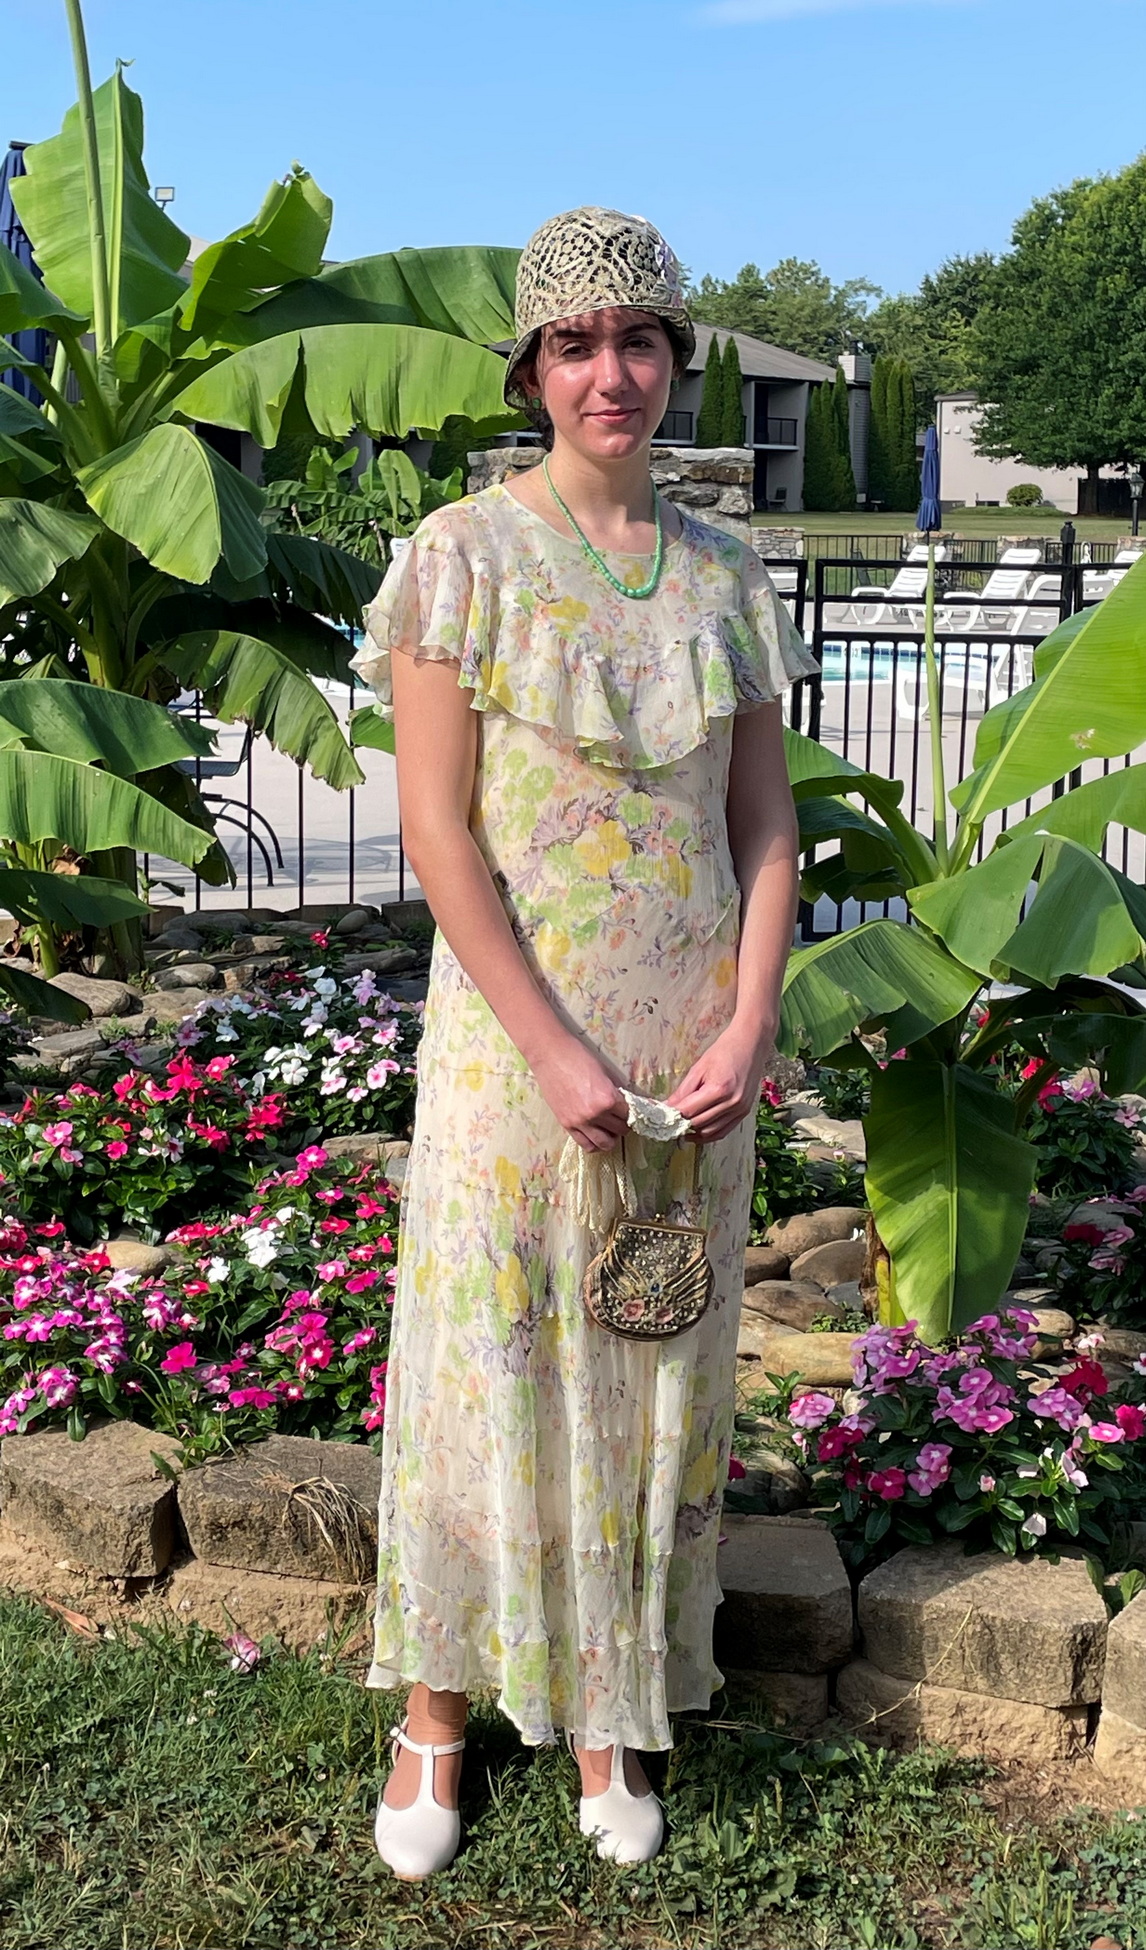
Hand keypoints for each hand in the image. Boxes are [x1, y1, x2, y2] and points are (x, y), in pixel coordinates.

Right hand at [530, 1034, 627, 1151]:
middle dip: (624, 1123)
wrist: (549, 1055)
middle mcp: (595, 1114)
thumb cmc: (578, 1057)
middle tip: (621, 1116)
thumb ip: (617, 1091)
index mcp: (608, 1098)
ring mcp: (580, 1122)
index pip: (630, 1114)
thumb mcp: (605, 1072)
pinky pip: (586, 1144)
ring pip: (605, 1143)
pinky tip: (597, 1135)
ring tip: (609, 1128)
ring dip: (611, 1137)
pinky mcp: (566, 1125)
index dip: (633, 1111)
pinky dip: (595, 1143)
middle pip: (620, 1130)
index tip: (631, 1109)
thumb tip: (627, 1103)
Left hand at [665, 1020, 773, 1142]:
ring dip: (693, 1133)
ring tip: (680, 1127)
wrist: (751, 1044)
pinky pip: (723, 1131)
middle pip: (699, 1123)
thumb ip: (683, 1091)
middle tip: (667, 1123)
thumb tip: (667, 1107)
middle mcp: (732, 1102)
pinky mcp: (744, 1113)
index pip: (689, 1111)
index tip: (659, 1117)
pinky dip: (708, 1133)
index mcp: (719, 1089)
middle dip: (680, 1125)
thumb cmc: (725, 1051)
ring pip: (710, 1132)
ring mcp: (740, 1109)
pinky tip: (697, 1130)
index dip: (671, 1115)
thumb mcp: (699, 1068)